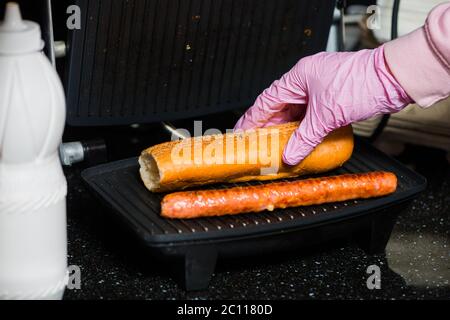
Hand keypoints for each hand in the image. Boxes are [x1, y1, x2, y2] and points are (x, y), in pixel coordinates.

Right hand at [234, 46, 411, 164]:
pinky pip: (310, 116)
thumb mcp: (326, 115)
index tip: (242, 131)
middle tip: (257, 143)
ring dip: (286, 129)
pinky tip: (298, 140)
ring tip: (275, 146)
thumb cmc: (362, 83)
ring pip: (295, 112)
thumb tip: (290, 155)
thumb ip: (304, 138)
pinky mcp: (331, 98)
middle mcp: (307, 80)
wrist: (393, 80)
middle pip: (280, 107)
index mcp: (299, 76)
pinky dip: (303, 129)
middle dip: (268, 126)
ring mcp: (319, 89)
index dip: (253, 118)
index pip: (267, 100)